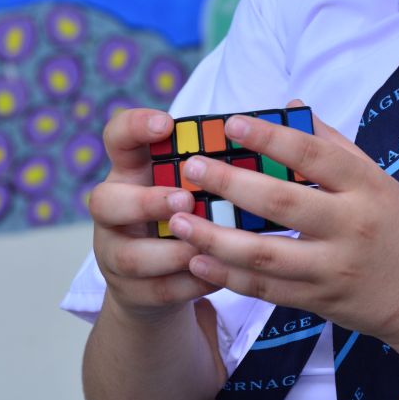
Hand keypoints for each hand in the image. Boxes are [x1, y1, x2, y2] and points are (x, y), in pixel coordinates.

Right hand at [90, 109, 218, 321]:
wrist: (164, 275)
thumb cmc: (195, 210)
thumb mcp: (204, 178)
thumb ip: (232, 150)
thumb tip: (294, 108)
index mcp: (133, 171)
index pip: (118, 137)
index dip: (136, 127)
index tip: (167, 124)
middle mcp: (115, 209)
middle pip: (105, 201)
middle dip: (146, 201)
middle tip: (185, 198)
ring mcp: (116, 252)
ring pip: (128, 255)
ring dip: (170, 251)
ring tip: (206, 247)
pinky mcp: (130, 290)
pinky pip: (156, 290)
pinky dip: (188, 284)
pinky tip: (217, 277)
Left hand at [166, 104, 398, 343]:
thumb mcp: (380, 182)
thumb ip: (334, 145)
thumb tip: (290, 107)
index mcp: (368, 187)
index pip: (314, 154)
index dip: (270, 137)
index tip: (231, 124)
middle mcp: (351, 226)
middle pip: (281, 202)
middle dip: (229, 184)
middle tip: (192, 168)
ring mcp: (334, 268)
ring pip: (265, 252)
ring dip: (216, 237)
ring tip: (180, 221)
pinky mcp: (320, 301)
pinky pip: (267, 289)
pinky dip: (229, 276)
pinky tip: (197, 260)